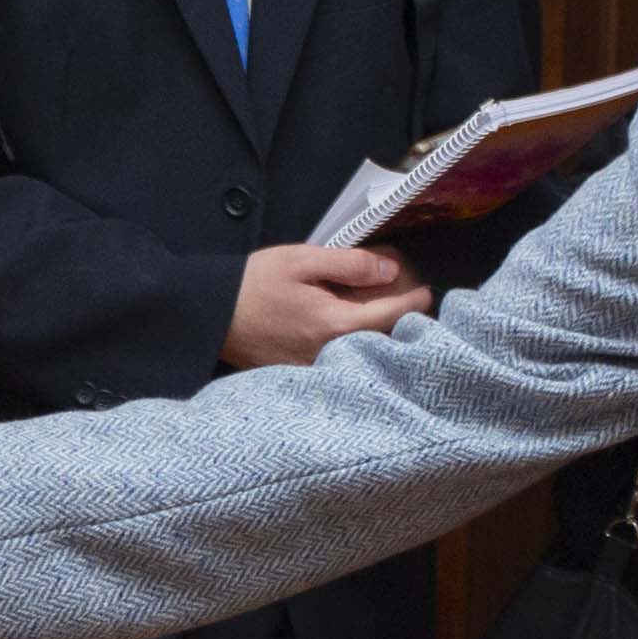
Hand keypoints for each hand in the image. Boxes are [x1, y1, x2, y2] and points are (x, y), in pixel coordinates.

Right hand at [224, 243, 428, 370]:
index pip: (394, 315)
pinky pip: (343, 363)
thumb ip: (350, 263)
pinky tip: (349, 332)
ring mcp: (319, 371)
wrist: (210, 317)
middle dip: (402, 320)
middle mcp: (333, 356)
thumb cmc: (254, 284)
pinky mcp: (305, 377)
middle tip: (406, 300)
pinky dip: (355, 348)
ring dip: (379, 337)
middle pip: (386, 340)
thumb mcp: (302, 261)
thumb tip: (390, 269)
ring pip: (366, 355)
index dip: (416, 300)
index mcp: (337, 325)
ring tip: (382, 315)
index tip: (426, 291)